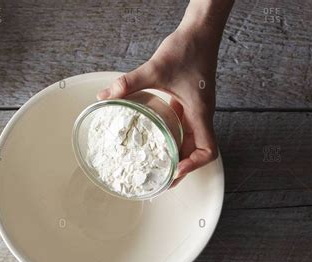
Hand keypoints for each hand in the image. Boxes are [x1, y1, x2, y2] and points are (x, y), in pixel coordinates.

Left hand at [97, 0, 232, 185]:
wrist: (200, 32)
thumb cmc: (187, 48)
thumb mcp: (156, 68)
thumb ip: (129, 83)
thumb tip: (104, 96)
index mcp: (200, 112)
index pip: (208, 150)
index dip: (193, 165)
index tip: (174, 170)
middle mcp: (200, 115)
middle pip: (197, 151)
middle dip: (181, 168)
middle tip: (160, 180)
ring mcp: (195, 110)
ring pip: (190, 141)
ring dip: (177, 155)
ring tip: (157, 167)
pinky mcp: (188, 104)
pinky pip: (182, 128)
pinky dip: (172, 139)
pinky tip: (154, 139)